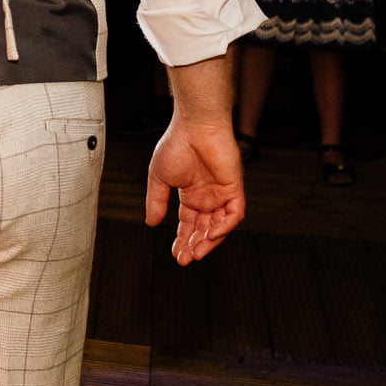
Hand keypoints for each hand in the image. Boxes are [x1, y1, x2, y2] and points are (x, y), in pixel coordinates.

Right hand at [145, 119, 245, 264]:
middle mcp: (207, 197)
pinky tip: (211, 234)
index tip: (175, 253)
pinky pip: (234, 214)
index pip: (188, 224)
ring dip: (209, 242)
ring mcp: (222, 194)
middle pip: (204, 230)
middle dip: (194, 246)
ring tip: (196, 253)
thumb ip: (156, 201)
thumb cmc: (176, 144)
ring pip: (220, 226)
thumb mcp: (158, 178)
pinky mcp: (234, 189)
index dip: (182, 240)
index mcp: (190, 195)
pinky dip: (224, 226)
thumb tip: (151, 222)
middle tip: (184, 259)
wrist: (194, 126)